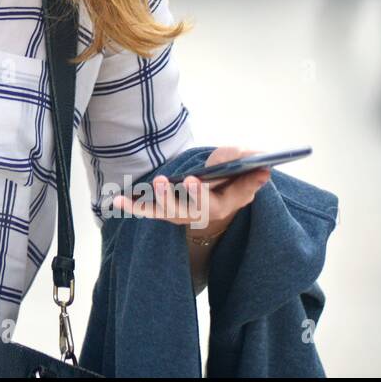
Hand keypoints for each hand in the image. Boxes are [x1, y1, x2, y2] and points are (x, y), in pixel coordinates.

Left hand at [110, 146, 271, 236]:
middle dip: (192, 195)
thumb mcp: (244, 171)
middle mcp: (200, 213)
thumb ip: (250, 169)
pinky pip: (146, 210)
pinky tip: (117, 200)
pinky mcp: (162, 209)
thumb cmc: (230, 180)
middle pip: (196, 209)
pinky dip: (132, 205)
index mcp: (223, 204)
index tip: (199, 179)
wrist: (212, 197)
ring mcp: (179, 213)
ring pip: (170, 211)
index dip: (214, 191)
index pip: (222, 200)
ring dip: (163, 198)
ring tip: (159, 181)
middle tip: (188, 180)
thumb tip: (263, 168)